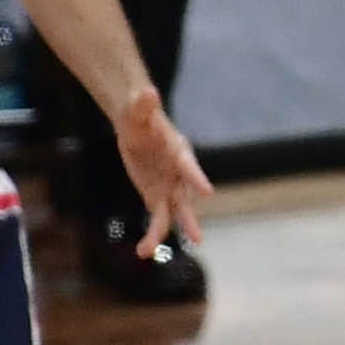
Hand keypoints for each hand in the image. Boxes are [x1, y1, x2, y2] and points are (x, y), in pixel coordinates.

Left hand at [108, 82, 211, 255]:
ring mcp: (168, 187)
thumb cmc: (140, 114)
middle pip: (186, 198)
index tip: (208, 191)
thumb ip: (143, 104)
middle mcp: (178, 173)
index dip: (196, 177)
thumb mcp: (137, 109)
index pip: (188, 165)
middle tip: (198, 238)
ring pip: (171, 214)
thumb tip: (147, 92)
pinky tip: (142, 252)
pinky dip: (151, 235)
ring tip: (146, 250)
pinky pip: (157, 219)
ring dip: (161, 233)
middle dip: (190, 218)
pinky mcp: (156, 197)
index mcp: (178, 150)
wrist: (138, 125)